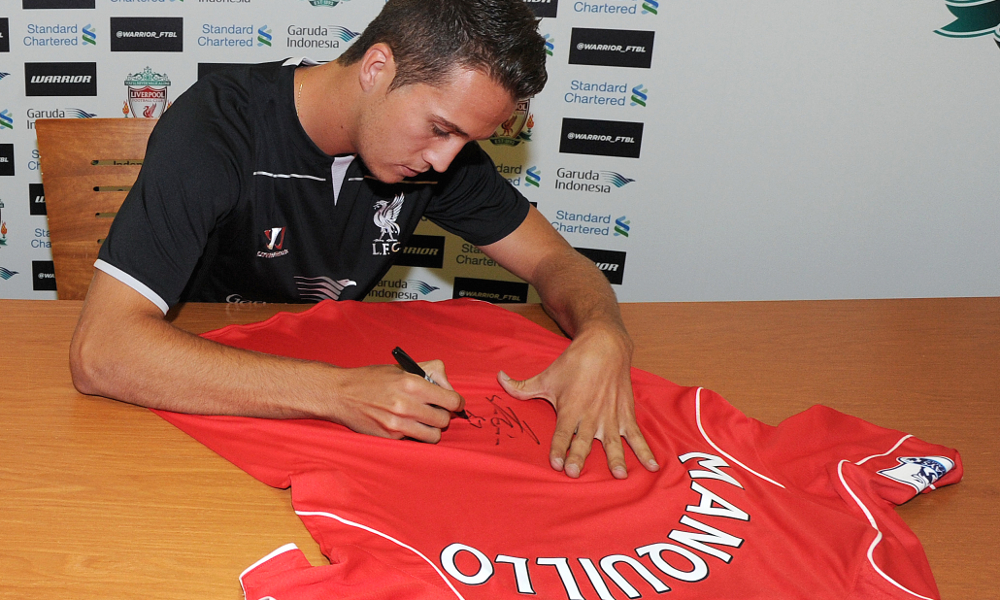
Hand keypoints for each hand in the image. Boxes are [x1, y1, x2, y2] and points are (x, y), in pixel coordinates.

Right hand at [324, 360, 464, 443]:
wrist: (340, 394)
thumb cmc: (372, 379)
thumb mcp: (402, 367)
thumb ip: (430, 372)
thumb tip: (449, 387)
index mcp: (412, 383)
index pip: (451, 400)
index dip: (456, 402)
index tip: (454, 404)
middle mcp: (406, 405)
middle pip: (444, 420)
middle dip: (443, 415)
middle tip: (435, 411)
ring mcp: (398, 423)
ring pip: (434, 435)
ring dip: (431, 428)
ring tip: (423, 420)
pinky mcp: (390, 436)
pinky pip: (415, 439)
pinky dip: (414, 433)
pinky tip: (405, 424)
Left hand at [497, 327, 657, 478]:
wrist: (605, 346)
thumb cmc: (574, 362)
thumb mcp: (546, 376)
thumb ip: (522, 386)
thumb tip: (498, 379)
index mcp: (570, 408)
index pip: (561, 433)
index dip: (558, 448)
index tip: (556, 463)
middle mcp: (591, 415)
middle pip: (584, 440)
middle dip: (579, 456)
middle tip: (575, 471)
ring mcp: (610, 416)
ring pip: (612, 441)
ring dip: (615, 458)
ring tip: (618, 474)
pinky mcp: (626, 414)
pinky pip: (636, 435)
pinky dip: (644, 450)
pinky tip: (651, 465)